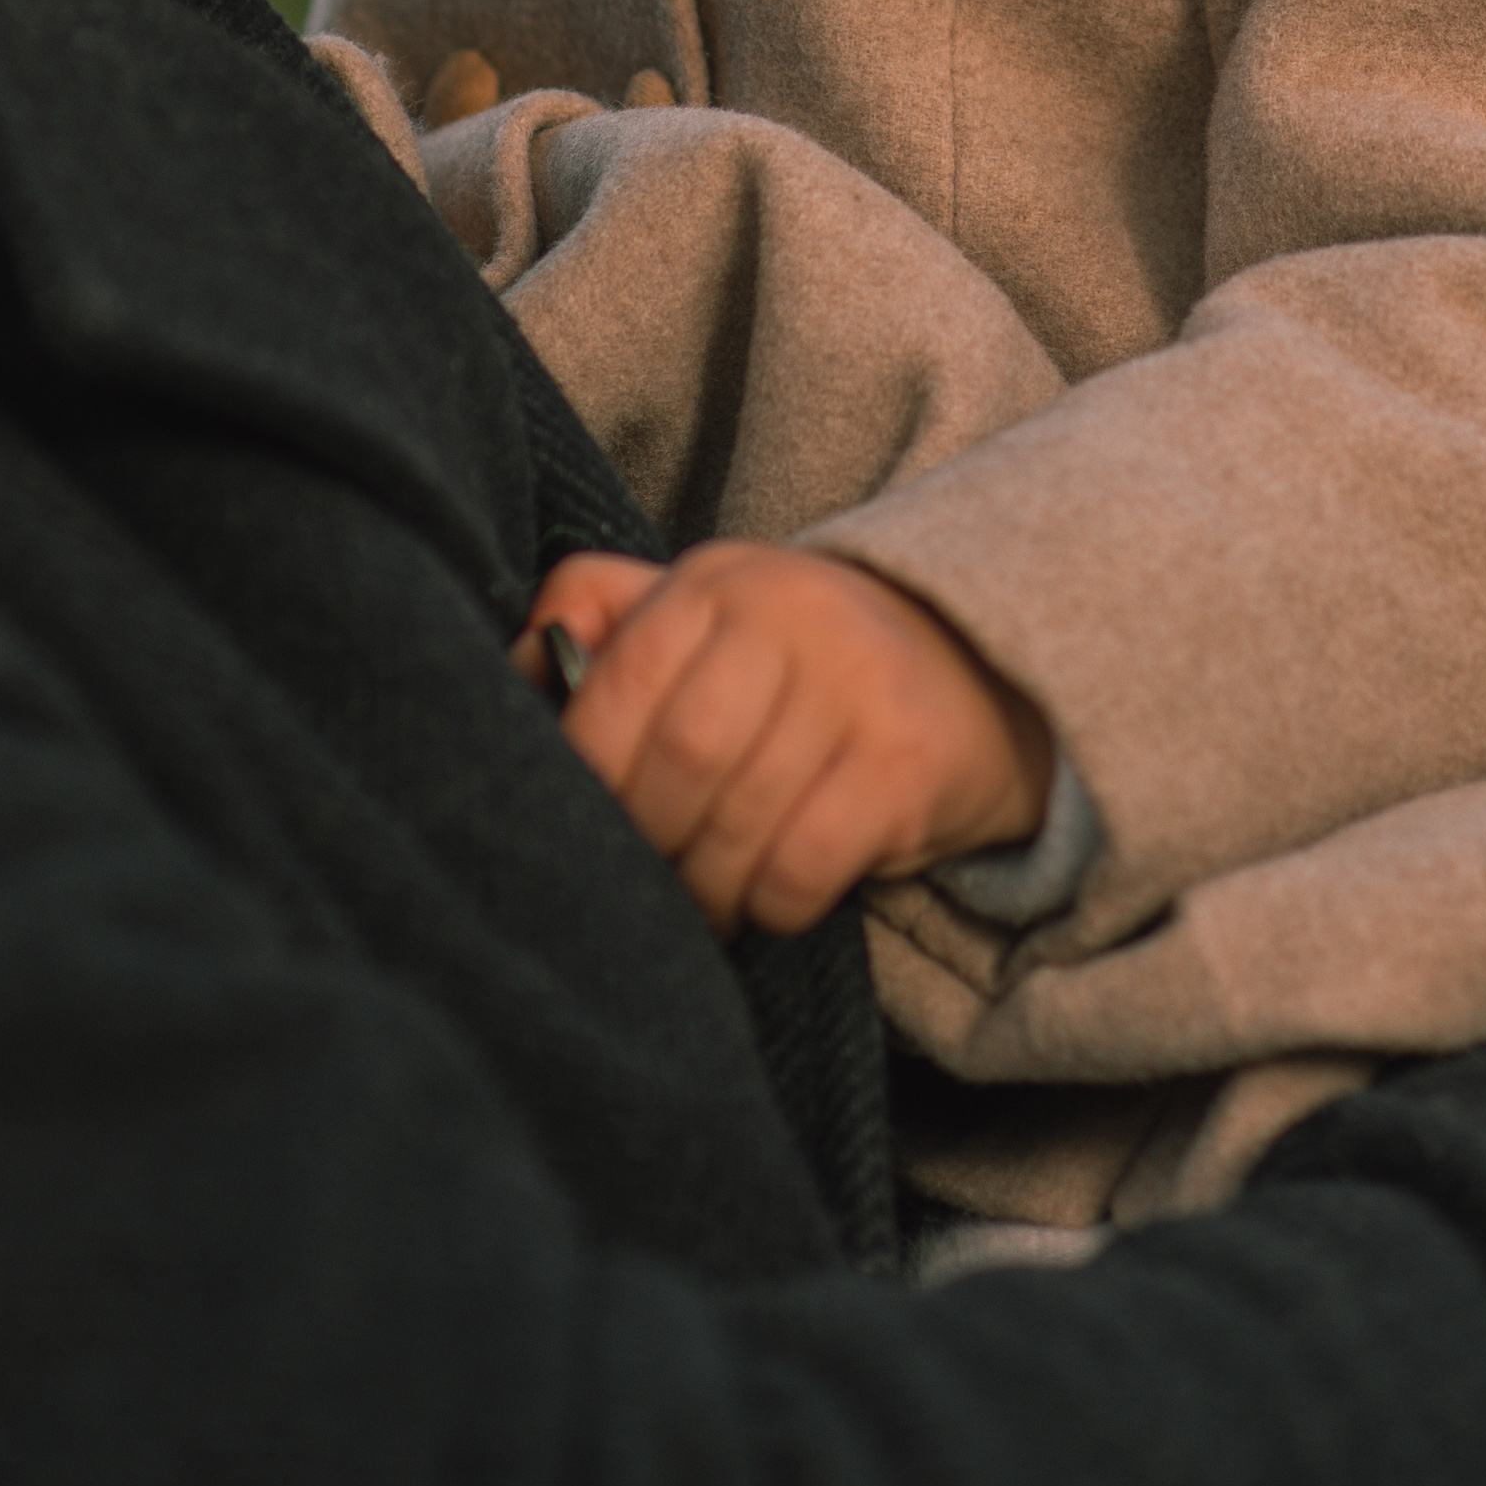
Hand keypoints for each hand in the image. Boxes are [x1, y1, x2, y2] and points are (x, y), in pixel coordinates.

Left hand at [512, 541, 1052, 937]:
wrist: (971, 670)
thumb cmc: (796, 662)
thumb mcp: (704, 614)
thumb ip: (603, 623)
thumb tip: (514, 670)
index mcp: (716, 581)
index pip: (619, 681)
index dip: (589, 772)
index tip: (588, 822)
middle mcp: (787, 615)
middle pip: (679, 759)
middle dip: (650, 842)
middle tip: (646, 878)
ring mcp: (856, 685)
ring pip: (739, 819)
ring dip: (706, 888)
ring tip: (701, 902)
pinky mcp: (907, 763)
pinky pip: (806, 863)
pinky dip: (771, 904)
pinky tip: (768, 900)